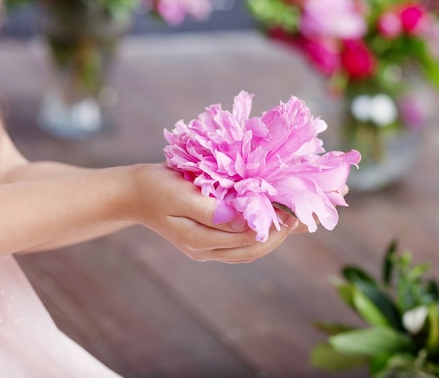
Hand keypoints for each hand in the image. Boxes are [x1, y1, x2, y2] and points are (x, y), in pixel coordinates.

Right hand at [129, 163, 298, 262]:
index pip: (245, 237)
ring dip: (275, 236)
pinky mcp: (208, 240)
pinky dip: (261, 233)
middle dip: (280, 234)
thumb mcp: (180, 194)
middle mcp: (205, 250)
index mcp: (199, 240)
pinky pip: (240, 243)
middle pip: (252, 249)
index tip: (292, 206)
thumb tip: (246, 219)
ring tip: (299, 221)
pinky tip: (276, 222)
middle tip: (304, 214)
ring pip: (249, 250)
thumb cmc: (156, 187)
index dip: (272, 224)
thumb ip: (212, 210)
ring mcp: (206, 248)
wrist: (134, 194)